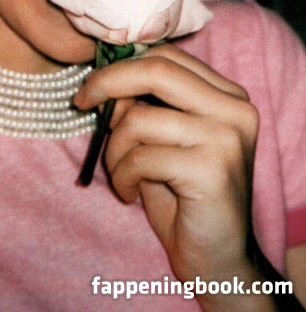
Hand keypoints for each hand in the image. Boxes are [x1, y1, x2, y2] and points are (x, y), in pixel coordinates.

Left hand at [74, 44, 260, 299]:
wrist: (217, 259)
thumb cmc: (182, 196)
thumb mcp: (160, 141)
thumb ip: (142, 107)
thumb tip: (104, 80)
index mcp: (227, 95)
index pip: (167, 56)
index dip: (122, 65)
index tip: (91, 87)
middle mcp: (235, 109)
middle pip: (157, 71)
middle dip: (107, 83)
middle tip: (81, 102)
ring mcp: (227, 138)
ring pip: (139, 120)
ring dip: (113, 149)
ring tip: (120, 174)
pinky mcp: (212, 170)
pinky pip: (141, 158)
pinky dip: (123, 176)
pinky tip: (130, 193)